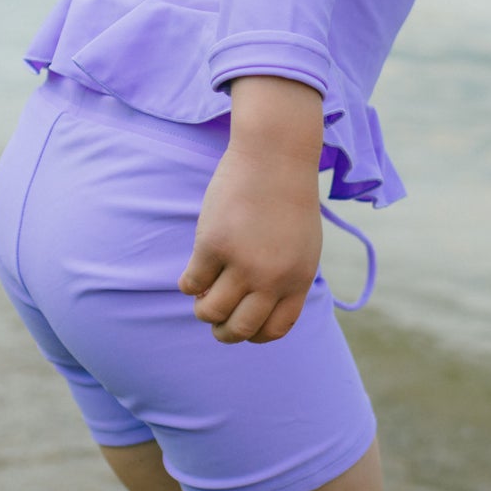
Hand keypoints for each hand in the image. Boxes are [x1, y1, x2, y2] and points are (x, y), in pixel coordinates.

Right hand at [179, 76, 324, 344]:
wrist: (276, 154)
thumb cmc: (287, 198)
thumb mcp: (302, 245)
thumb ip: (286, 278)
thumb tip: (254, 312)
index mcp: (298, 279)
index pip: (274, 330)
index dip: (254, 335)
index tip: (242, 324)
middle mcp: (272, 278)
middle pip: (240, 329)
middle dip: (223, 332)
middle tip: (214, 320)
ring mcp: (242, 263)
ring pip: (210, 312)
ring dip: (202, 309)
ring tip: (202, 294)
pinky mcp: (213, 245)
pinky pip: (191, 284)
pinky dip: (188, 283)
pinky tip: (194, 270)